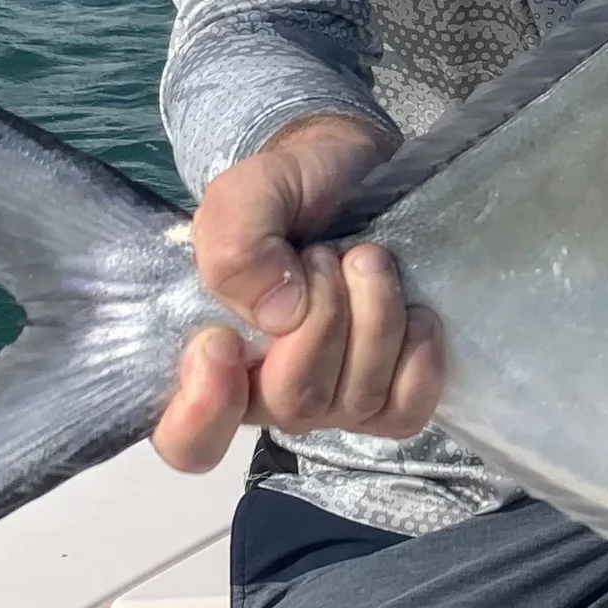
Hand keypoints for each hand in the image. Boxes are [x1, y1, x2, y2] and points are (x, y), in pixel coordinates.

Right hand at [150, 117, 443, 471]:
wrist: (361, 167)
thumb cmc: (293, 188)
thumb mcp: (246, 195)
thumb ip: (236, 248)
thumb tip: (278, 316)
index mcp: (214, 358)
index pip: (189, 440)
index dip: (202, 413)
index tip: (219, 342)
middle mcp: (270, 391)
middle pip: (292, 403)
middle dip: (320, 319)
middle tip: (322, 254)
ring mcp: (336, 398)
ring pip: (354, 401)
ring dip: (372, 319)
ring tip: (367, 259)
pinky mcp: (393, 391)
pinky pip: (405, 412)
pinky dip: (416, 361)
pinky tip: (417, 312)